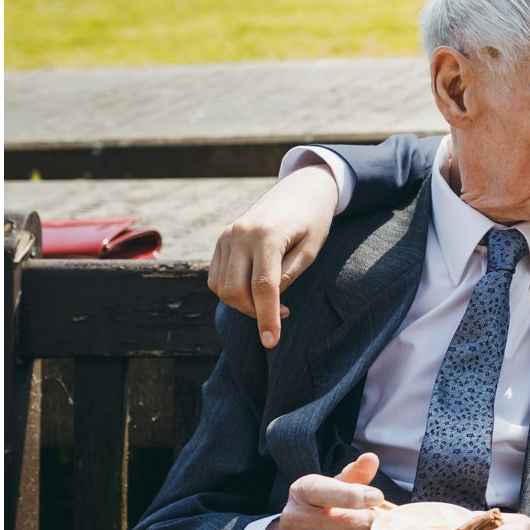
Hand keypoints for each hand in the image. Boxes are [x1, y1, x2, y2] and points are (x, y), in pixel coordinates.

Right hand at [209, 162, 339, 349]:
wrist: (301, 188)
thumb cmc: (313, 220)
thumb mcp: (311, 249)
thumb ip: (287, 275)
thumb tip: (267, 301)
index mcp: (267, 236)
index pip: (262, 287)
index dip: (267, 317)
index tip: (272, 341)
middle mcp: (239, 235)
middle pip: (234, 290)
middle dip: (254, 312)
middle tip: (282, 316)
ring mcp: (226, 235)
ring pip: (220, 286)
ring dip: (242, 304)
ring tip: (270, 303)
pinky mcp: (221, 238)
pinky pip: (216, 276)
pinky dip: (231, 291)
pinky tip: (254, 290)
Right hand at [257, 453, 384, 529]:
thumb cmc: (317, 512)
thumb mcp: (330, 489)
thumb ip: (353, 475)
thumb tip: (371, 459)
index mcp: (301, 494)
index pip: (325, 491)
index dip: (354, 495)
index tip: (376, 497)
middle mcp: (296, 522)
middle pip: (348, 524)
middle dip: (373, 522)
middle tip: (384, 520)